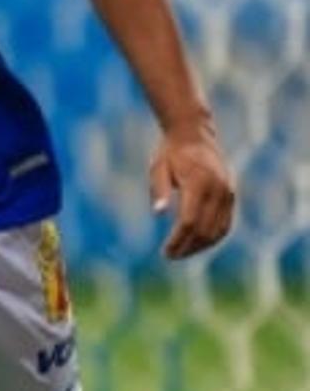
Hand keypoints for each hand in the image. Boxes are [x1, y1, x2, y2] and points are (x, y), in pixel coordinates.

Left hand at [149, 119, 235, 258]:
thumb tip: (158, 213)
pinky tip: (198, 243)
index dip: (178, 240)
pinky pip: (226, 223)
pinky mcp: (231, 194)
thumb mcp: (158, 167)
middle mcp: (217, 189)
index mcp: (198, 183)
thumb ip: (159, 190)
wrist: (194, 134)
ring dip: (201, 246)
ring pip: (219, 230)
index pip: (189, 221)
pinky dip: (214, 237)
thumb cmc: (170, 152)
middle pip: (204, 230)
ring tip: (182, 253)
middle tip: (171, 256)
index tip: (165, 252)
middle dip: (188, 247)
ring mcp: (227, 192)